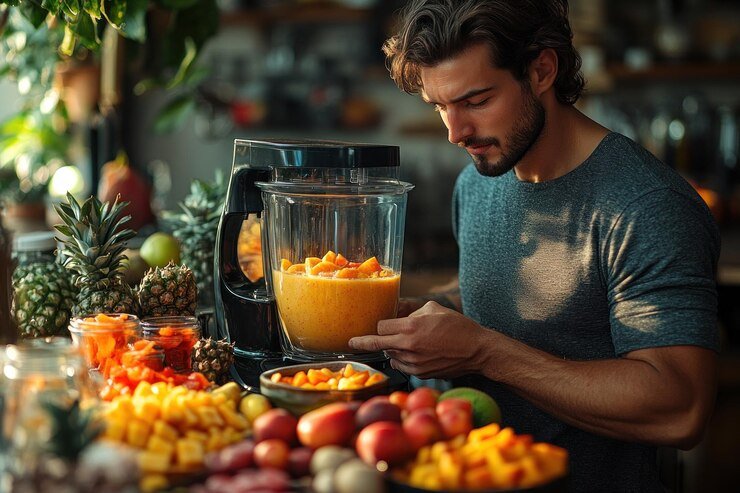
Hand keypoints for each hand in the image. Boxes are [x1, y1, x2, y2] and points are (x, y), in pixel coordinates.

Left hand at [349, 301, 489, 378]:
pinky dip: (401, 360)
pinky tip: (411, 353)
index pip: (380, 327)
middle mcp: (408, 346)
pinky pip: (401, 366)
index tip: (378, 324)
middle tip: (350, 343)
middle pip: (377, 344)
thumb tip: (397, 312)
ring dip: (390, 349)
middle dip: (364, 342)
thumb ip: (412, 310)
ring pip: (389, 355)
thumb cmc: (457, 326)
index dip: (380, 324)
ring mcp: (413, 362)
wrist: (477, 350)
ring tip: (402, 343)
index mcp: (411, 327)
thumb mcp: (433, 309)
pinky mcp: (420, 373)